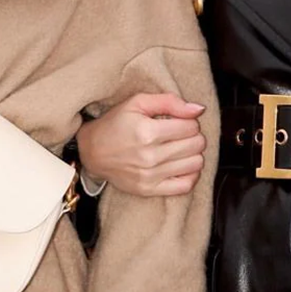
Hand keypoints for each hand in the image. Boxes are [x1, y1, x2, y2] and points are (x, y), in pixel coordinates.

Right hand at [76, 94, 205, 196]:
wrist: (92, 152)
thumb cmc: (115, 123)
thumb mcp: (137, 102)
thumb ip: (169, 101)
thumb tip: (198, 109)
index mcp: (147, 132)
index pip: (190, 127)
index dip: (189, 121)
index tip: (179, 121)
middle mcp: (150, 156)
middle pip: (196, 145)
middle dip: (194, 136)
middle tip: (181, 134)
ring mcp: (150, 175)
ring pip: (195, 164)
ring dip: (193, 154)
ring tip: (181, 148)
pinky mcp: (149, 190)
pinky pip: (185, 186)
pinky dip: (191, 174)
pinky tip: (182, 165)